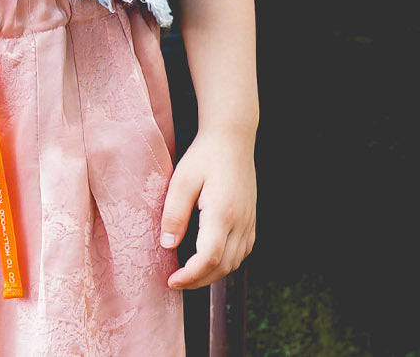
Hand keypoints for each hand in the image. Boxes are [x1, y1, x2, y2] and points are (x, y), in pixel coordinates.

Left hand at [159, 127, 256, 289]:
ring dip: (212, 274)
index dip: (190, 276)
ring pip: (234, 263)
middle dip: (198, 280)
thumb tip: (168, 245)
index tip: (171, 281)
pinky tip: (209, 259)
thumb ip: (174, 213)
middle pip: (223, 267)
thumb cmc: (204, 155)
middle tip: (176, 281)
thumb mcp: (182, 179)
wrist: (232, 137)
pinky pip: (241, 253)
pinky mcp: (251, 220)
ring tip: (189, 274)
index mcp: (222, 212)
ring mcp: (249, 222)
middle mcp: (241, 222)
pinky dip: (225, 263)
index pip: (209, 258)